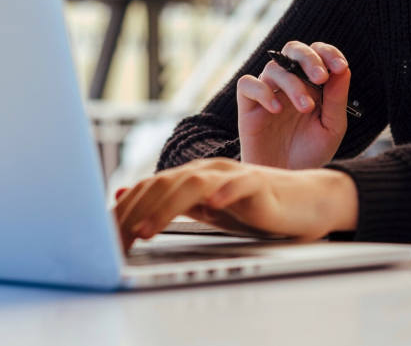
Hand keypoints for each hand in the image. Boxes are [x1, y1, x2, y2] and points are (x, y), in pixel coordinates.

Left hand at [113, 158, 358, 252]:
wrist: (304, 202)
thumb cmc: (256, 207)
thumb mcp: (207, 209)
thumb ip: (169, 203)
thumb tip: (123, 198)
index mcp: (193, 175)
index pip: (150, 187)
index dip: (126, 210)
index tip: (106, 237)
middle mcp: (209, 169)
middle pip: (164, 183)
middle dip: (136, 211)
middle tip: (117, 240)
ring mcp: (234, 174)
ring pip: (192, 183)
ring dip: (165, 207)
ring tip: (147, 230)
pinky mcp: (259, 182)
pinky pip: (238, 185)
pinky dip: (222, 193)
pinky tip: (209, 206)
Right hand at [236, 41, 351, 168]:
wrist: (287, 179)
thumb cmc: (311, 154)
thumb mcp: (332, 128)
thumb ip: (337, 99)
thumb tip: (343, 69)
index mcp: (312, 83)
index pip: (317, 53)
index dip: (328, 53)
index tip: (340, 66)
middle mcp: (289, 83)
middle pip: (293, 49)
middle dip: (308, 58)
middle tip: (321, 78)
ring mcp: (268, 93)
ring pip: (274, 68)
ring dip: (293, 84)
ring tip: (306, 108)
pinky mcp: (248, 107)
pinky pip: (247, 84)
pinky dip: (262, 92)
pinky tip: (277, 110)